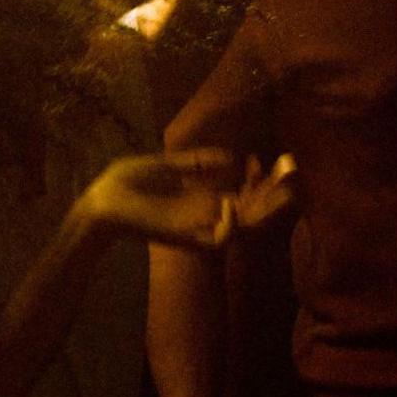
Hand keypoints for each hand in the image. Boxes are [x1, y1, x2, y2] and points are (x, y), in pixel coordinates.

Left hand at [78, 149, 297, 249]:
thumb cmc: (126, 183)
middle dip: (278, 195)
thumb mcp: (165, 166)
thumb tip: (230, 157)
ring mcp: (199, 228)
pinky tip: (229, 201)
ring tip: (284, 190)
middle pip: (254, 210)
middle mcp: (206, 215)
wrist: (100, 202)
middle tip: (295, 173)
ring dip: (266, 211)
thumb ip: (196, 163)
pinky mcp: (188, 239)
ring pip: (246, 228)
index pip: (244, 193)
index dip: (262, 180)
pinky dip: (231, 225)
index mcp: (201, 199)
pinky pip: (220, 240)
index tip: (271, 160)